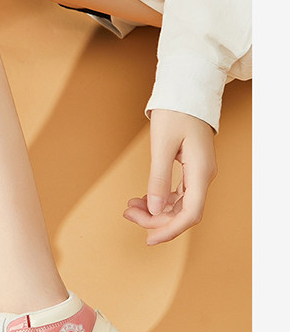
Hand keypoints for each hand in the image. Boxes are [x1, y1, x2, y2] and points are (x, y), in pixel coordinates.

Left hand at [123, 109, 216, 244]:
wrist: (186, 91)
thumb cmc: (175, 112)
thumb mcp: (161, 146)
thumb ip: (158, 179)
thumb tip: (155, 210)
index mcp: (200, 172)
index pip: (190, 214)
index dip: (169, 231)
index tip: (148, 240)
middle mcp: (203, 176)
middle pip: (182, 213)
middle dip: (155, 220)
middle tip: (127, 213)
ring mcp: (198, 173)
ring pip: (178, 205)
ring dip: (155, 210)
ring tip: (129, 207)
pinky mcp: (191, 169)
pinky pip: (176, 194)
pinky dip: (158, 199)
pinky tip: (141, 199)